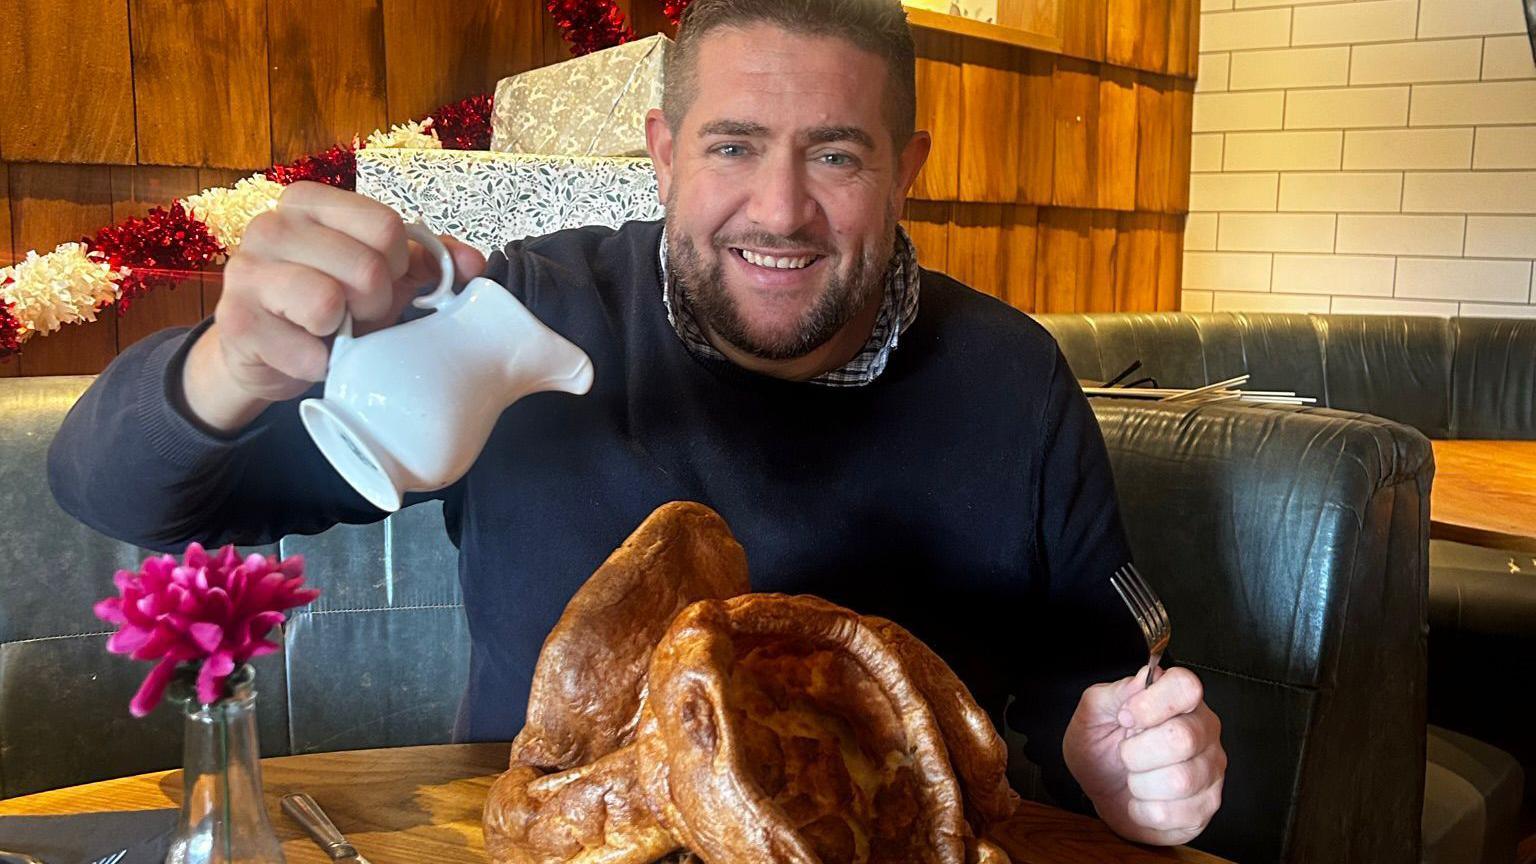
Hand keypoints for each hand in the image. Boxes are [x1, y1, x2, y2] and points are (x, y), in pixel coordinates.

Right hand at [184, 181, 486, 430]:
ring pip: (329, 302)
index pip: (386, 225)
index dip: (399, 265)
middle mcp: (271, 225)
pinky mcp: (236, 323)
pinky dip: (320, 363)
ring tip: (333, 331)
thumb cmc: (329, 303)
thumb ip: (429, 260)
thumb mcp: (381, 275)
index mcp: (310, 202)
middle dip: (375, 303)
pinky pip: (305, 350)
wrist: (267, 354)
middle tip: (356, 313)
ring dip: (346, 331)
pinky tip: (309, 355)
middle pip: (366, 266)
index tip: (384, 280)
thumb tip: (473, 263)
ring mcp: (246, 271)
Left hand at [1062, 665, 1225, 846]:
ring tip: (1135, 778)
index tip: (1126, 717)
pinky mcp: (1205, 807)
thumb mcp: (1093, 715)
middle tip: (1126, 754)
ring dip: (1139, 783)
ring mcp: (1210, 770)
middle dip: (1136, 752)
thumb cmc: (1101, 748)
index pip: (1186, 686)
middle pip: (1182, 738)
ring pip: (1179, 780)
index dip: (1152, 703)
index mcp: (1179, 700)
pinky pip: (1174, 814)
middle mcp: (1204, 731)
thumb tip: (1142, 680)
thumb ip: (1114, 694)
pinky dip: (1143, 811)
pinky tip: (1142, 801)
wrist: (1101, 791)